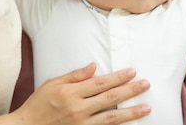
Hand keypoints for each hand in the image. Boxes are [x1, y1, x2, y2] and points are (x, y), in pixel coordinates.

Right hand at [5, 63, 150, 124]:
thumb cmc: (38, 104)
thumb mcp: (52, 84)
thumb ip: (74, 76)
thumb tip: (93, 66)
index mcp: (71, 93)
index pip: (100, 83)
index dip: (118, 77)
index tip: (132, 72)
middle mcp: (78, 109)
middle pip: (110, 98)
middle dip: (130, 91)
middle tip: (146, 84)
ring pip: (112, 118)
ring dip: (131, 112)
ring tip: (146, 108)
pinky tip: (129, 123)